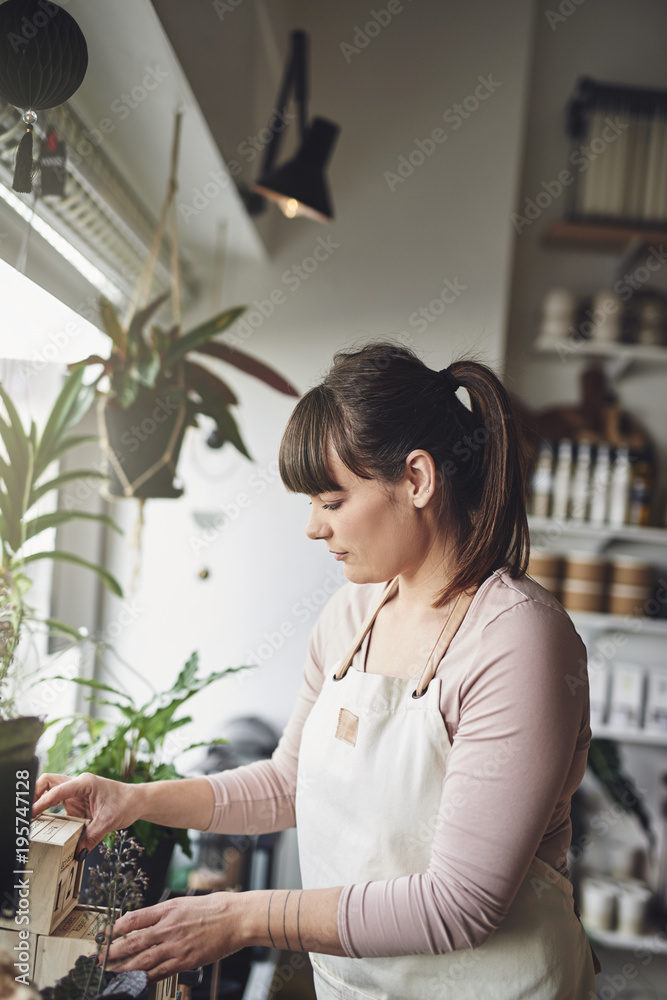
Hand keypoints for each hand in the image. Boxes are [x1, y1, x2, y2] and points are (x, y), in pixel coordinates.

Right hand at [32, 772, 140, 856]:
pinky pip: (57, 802)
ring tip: (31, 819)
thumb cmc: (125, 804)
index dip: (43, 801)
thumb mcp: (109, 822)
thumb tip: (77, 853)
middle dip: (35, 793)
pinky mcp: (76, 801)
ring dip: (40, 801)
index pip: (57, 790)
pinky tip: (43, 822)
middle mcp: (77, 785)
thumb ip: (92, 837)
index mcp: (84, 783)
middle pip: (48, 781)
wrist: (136, 801)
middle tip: (28, 813)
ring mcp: (75, 792)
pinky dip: (48, 810)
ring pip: (50, 790)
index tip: (32, 813)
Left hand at [101, 893, 245, 979]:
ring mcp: (176, 946)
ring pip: (142, 960)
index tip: (104, 935)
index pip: (133, 918)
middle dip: (112, 952)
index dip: (115, 928)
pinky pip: (159, 972)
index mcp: (168, 909)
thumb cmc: (214, 907)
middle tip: (98, 960)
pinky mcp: (185, 961)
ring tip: (109, 974)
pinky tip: (135, 982)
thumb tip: (143, 922)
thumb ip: (163, 913)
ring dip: (123, 969)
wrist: (236, 918)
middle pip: (132, 941)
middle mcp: (168, 927)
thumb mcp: (184, 903)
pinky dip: (144, 978)